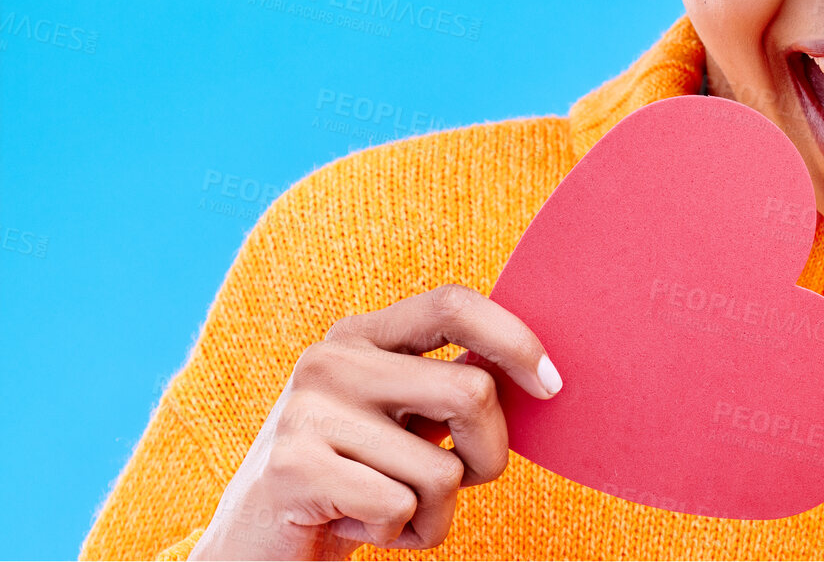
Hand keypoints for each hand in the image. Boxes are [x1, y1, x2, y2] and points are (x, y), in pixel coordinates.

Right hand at [191, 285, 560, 559]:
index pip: (453, 304)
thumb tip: (538, 372)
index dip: (514, 340)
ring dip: (436, 512)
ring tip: (388, 509)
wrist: (256, 550)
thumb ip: (449, 387)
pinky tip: (356, 524)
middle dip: (488, 456)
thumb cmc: (354, 482)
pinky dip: (401, 534)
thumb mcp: (401, 420)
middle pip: (470, 393)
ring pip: (442, 469)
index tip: (550, 386)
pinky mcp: (294, 469)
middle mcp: (331, 360)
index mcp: (361, 336)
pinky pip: (401, 507)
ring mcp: (306, 411)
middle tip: (458, 481)